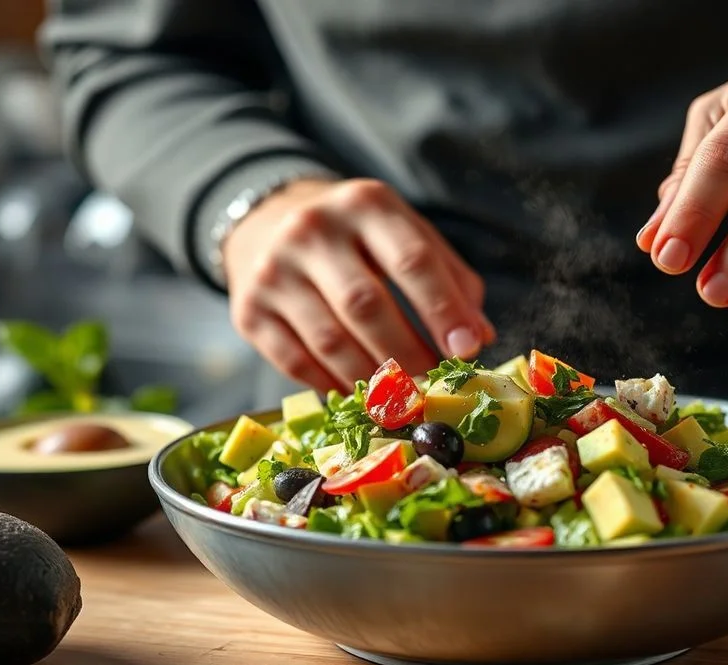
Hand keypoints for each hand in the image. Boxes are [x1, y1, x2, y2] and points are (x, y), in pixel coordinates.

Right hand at [224, 178, 494, 391]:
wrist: (268, 220)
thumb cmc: (359, 238)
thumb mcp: (406, 235)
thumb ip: (450, 280)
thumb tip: (479, 338)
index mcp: (366, 204)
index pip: (411, 260)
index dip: (443, 310)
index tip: (467, 349)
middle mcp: (313, 229)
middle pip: (366, 305)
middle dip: (406, 354)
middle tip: (432, 385)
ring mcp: (274, 269)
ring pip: (329, 340)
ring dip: (371, 379)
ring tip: (399, 397)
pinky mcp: (248, 308)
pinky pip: (295, 361)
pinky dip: (331, 384)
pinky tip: (356, 393)